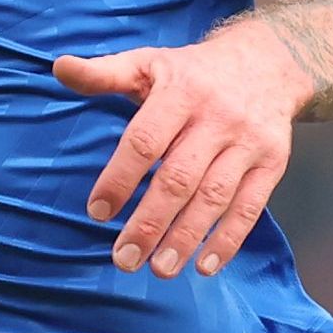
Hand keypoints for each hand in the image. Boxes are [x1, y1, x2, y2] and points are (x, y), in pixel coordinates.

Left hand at [60, 21, 305, 275]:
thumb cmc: (194, 72)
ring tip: (160, 270)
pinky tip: (204, 266)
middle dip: (150, 223)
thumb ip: (105, 74)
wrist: (269, 61)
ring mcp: (247, 142)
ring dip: (186, 238)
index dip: (120, 178)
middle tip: (124, 259)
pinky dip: (228, 240)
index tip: (98, 211)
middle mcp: (217, 117)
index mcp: (181, 91)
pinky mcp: (272, 163)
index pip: (146, 141)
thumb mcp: (149, 62)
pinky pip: (250, 207)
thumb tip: (60, 67)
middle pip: (179, 178)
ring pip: (214, 197)